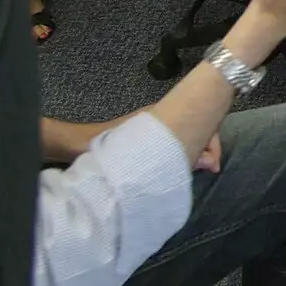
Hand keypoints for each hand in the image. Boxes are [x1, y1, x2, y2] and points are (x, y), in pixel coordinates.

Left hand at [43, 113, 219, 170]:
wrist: (72, 144)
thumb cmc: (99, 142)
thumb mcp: (138, 149)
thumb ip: (171, 153)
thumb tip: (205, 161)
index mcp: (161, 115)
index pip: (199, 121)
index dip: (211, 142)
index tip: (212, 163)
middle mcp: (162, 120)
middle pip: (197, 129)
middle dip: (207, 148)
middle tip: (210, 168)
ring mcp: (156, 131)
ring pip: (188, 138)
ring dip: (197, 153)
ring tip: (199, 170)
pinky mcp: (149, 142)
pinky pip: (176, 145)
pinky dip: (185, 156)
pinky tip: (184, 169)